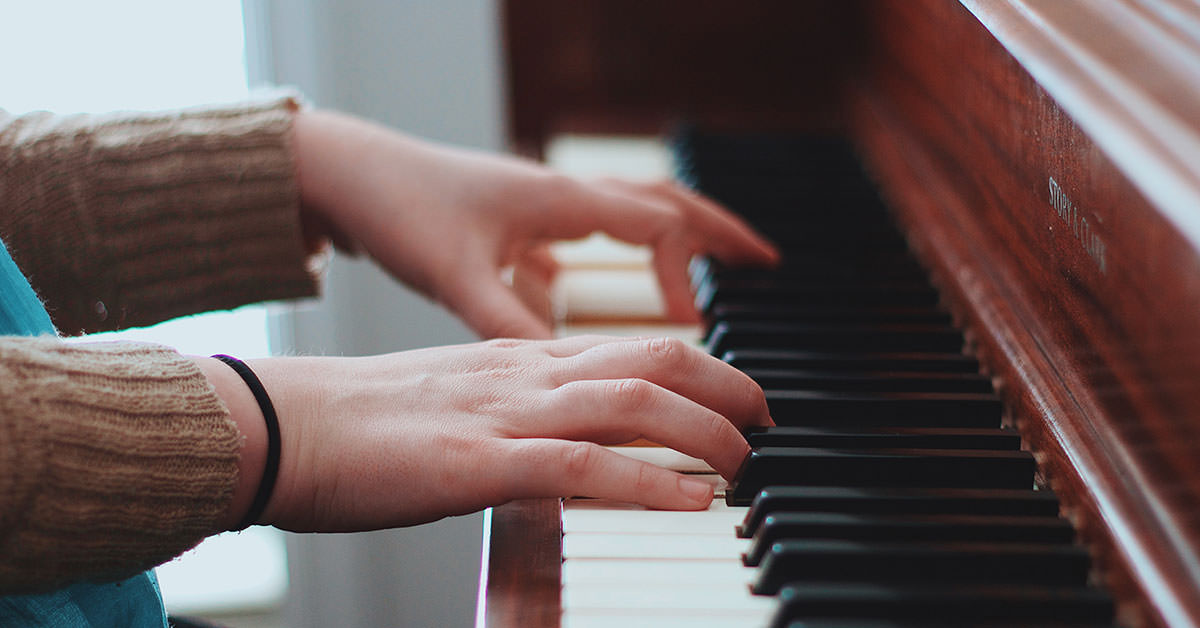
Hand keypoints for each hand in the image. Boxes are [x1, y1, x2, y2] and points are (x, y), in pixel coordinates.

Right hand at [202, 336, 772, 531]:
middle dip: (726, 385)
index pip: (633, 345)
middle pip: (653, 358)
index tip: (739, 395)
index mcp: (519, 357)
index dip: (702, 365)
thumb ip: (516, 408)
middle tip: (767, 421)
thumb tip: (566, 440)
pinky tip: (692, 500)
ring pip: (632, 404)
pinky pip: (580, 466)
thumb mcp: (457, 400)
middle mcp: (524, 373)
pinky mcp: (477, 464)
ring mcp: (504, 415)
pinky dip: (647, 482)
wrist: (282, 422)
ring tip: (747, 461)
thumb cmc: (361, 421)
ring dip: (706, 431)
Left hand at [293, 110, 778, 338]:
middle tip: (766, 261)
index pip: (656, 227)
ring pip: (629, 214)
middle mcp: (561, 196)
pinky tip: (593, 287)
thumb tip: (561, 370)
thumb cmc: (400, 209)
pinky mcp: (515, 222)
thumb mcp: (456, 275)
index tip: (697, 324)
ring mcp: (540, 206)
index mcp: (561, 200)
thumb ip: (509, 322)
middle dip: (718, 231)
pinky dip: (611, 255)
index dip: (687, 275)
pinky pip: (584, 233)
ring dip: (675, 238)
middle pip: (663, 204)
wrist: (347, 173)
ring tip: (709, 269)